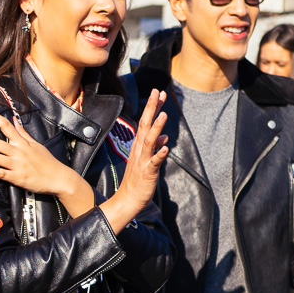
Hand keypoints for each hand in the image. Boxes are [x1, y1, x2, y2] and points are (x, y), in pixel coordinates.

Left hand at [0, 106, 80, 199]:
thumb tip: (14, 120)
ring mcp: (18, 165)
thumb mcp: (36, 144)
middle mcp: (19, 151)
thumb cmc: (47, 162)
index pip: (6, 124)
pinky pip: (1, 174)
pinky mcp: (18, 178)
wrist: (59, 178)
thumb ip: (23, 133)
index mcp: (23, 142)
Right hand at [101, 90, 168, 231]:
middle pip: (145, 125)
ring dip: (156, 128)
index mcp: (139, 146)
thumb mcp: (147, 161)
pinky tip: (166, 148)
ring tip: (164, 114)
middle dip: (152, 108)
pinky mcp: (147, 172)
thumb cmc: (138, 181)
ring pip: (149, 141)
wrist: (127, 200)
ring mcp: (142, 160)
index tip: (158, 92)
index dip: (152, 107)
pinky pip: (154, 163)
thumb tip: (164, 138)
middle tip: (157, 92)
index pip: (146, 122)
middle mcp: (139, 150)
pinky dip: (159, 155)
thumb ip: (155, 148)